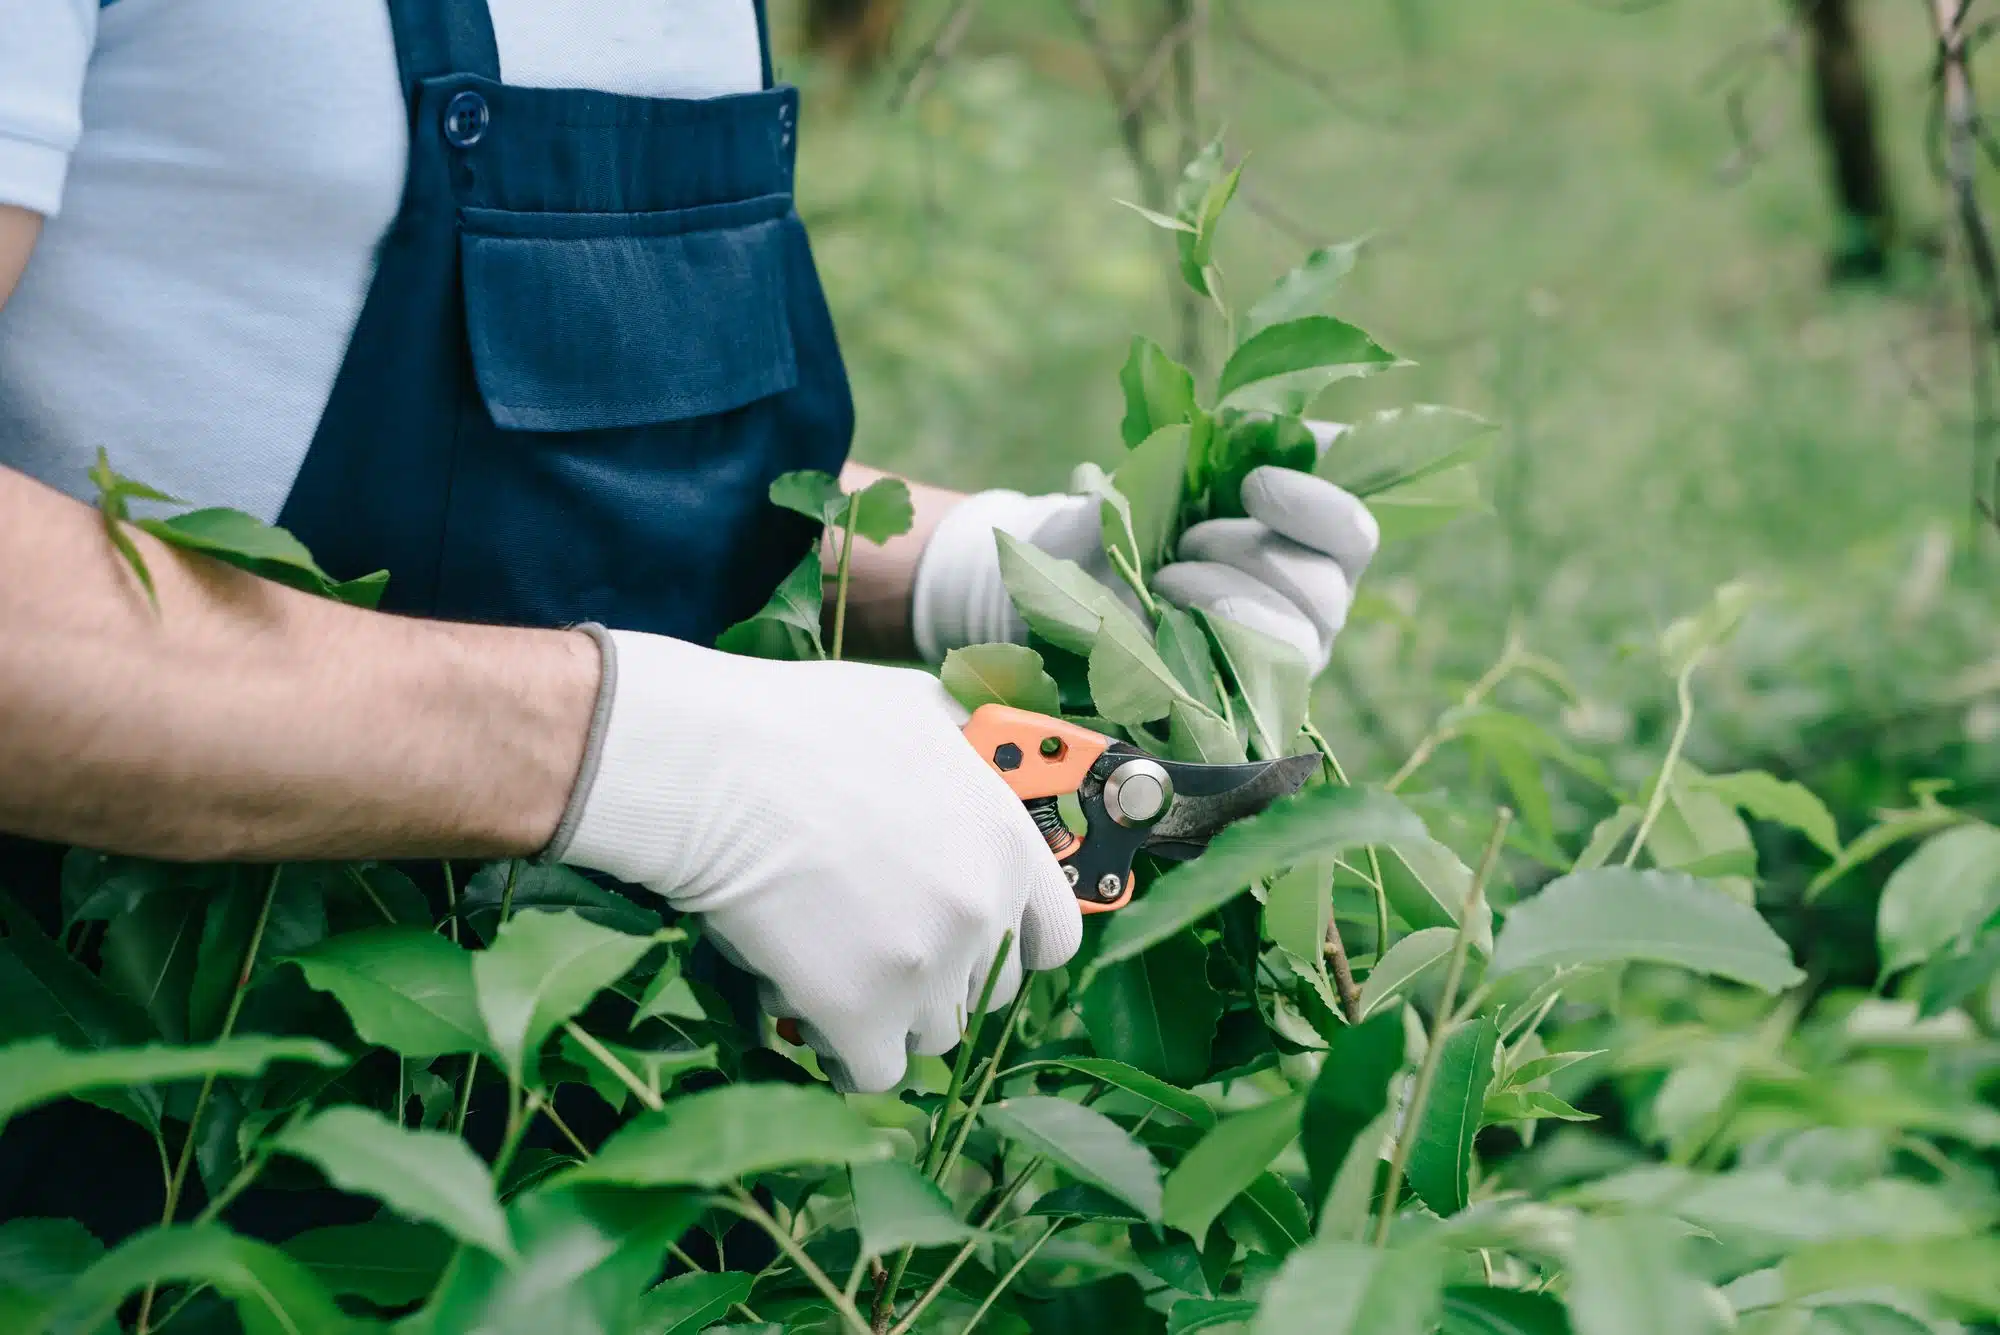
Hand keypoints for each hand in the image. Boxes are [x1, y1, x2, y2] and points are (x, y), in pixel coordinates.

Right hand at [550, 631, 1082, 1092]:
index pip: (1056, 937)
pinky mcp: (861, 1015)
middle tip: (879, 950)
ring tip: (832, 974)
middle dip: (942, 980)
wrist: (716, 769)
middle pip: (988, 992)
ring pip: (932, 1035)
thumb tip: (976, 754)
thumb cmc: (802, 724)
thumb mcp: (916, 709)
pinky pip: (875, 1072)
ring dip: (890, 1017)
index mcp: (1008, 844)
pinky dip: (846, 1054)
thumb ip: (963, 751)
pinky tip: (810, 1016)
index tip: (973, 943)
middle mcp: (982, 913)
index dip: (1012, 943)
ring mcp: (926, 970)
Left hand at [911, 422, 1377, 672]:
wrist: (1051, 597)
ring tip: (1166, 586)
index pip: (1352, 528)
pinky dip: (1209, 655)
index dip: (1319, 502)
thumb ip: (1163, 471)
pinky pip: (1253, 690)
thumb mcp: (1126, 493)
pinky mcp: (1246, 706)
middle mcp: (1306, 603)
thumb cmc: (1103, 533)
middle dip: (1253, 556)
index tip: (1253, 482)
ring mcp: (1279, 660)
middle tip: (1186, 544)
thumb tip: (1191, 454)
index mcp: (1300, 539)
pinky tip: (1166, 633)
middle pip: (1327, 587)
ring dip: (1229, 605)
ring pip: (1297, 641)